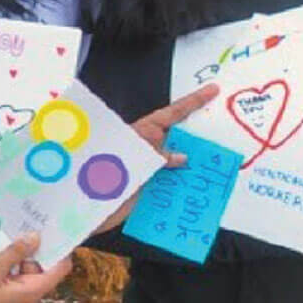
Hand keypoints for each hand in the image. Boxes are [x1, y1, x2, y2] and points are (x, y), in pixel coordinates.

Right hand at [0, 232, 70, 302]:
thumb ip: (15, 252)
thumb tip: (36, 237)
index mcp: (30, 291)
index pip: (60, 268)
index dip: (61, 248)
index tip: (57, 228)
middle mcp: (27, 295)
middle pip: (44, 265)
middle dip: (38, 247)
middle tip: (32, 224)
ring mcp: (16, 296)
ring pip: (28, 268)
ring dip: (23, 253)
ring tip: (18, 232)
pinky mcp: (5, 295)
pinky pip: (16, 274)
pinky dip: (13, 261)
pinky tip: (5, 248)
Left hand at [94, 83, 219, 232]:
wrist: (81, 212)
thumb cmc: (97, 178)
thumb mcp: (131, 162)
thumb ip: (157, 157)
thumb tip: (183, 157)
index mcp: (143, 133)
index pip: (173, 113)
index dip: (193, 101)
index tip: (213, 89)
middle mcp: (149, 148)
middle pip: (179, 137)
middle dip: (198, 135)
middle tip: (222, 134)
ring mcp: (148, 168)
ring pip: (178, 162)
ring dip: (194, 167)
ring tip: (216, 169)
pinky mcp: (147, 188)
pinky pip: (171, 185)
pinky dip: (183, 189)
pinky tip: (196, 196)